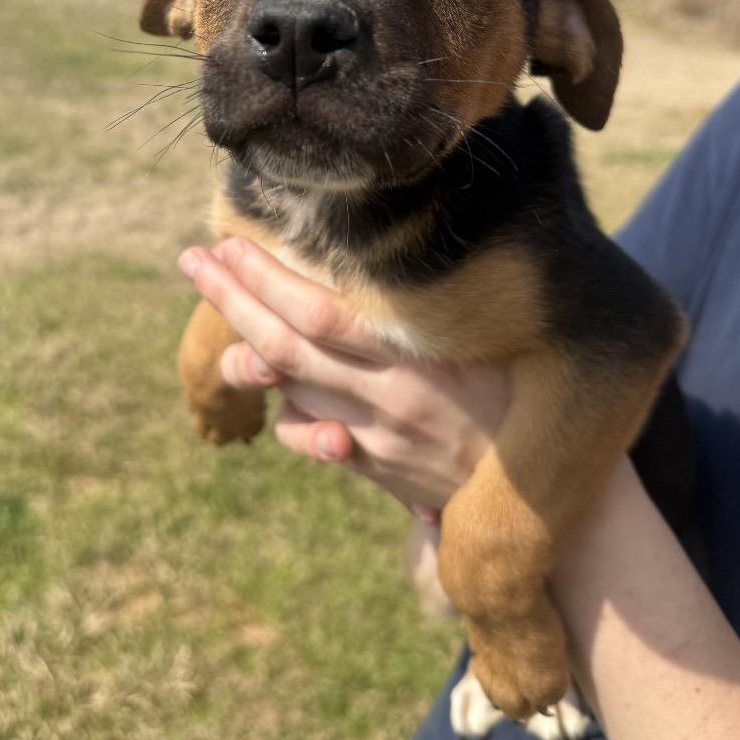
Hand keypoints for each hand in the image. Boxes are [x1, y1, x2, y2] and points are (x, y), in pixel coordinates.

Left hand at [178, 237, 511, 514]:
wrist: (548, 496)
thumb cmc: (523, 393)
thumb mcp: (483, 341)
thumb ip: (420, 311)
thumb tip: (363, 263)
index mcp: (419, 356)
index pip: (320, 313)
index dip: (267, 278)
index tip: (230, 244)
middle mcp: (389, 399)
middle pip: (284, 350)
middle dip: (231, 301)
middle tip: (192, 260)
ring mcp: (376, 441)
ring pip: (287, 398)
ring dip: (244, 358)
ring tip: (221, 313)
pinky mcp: (374, 469)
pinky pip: (311, 439)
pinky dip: (286, 408)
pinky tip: (275, 383)